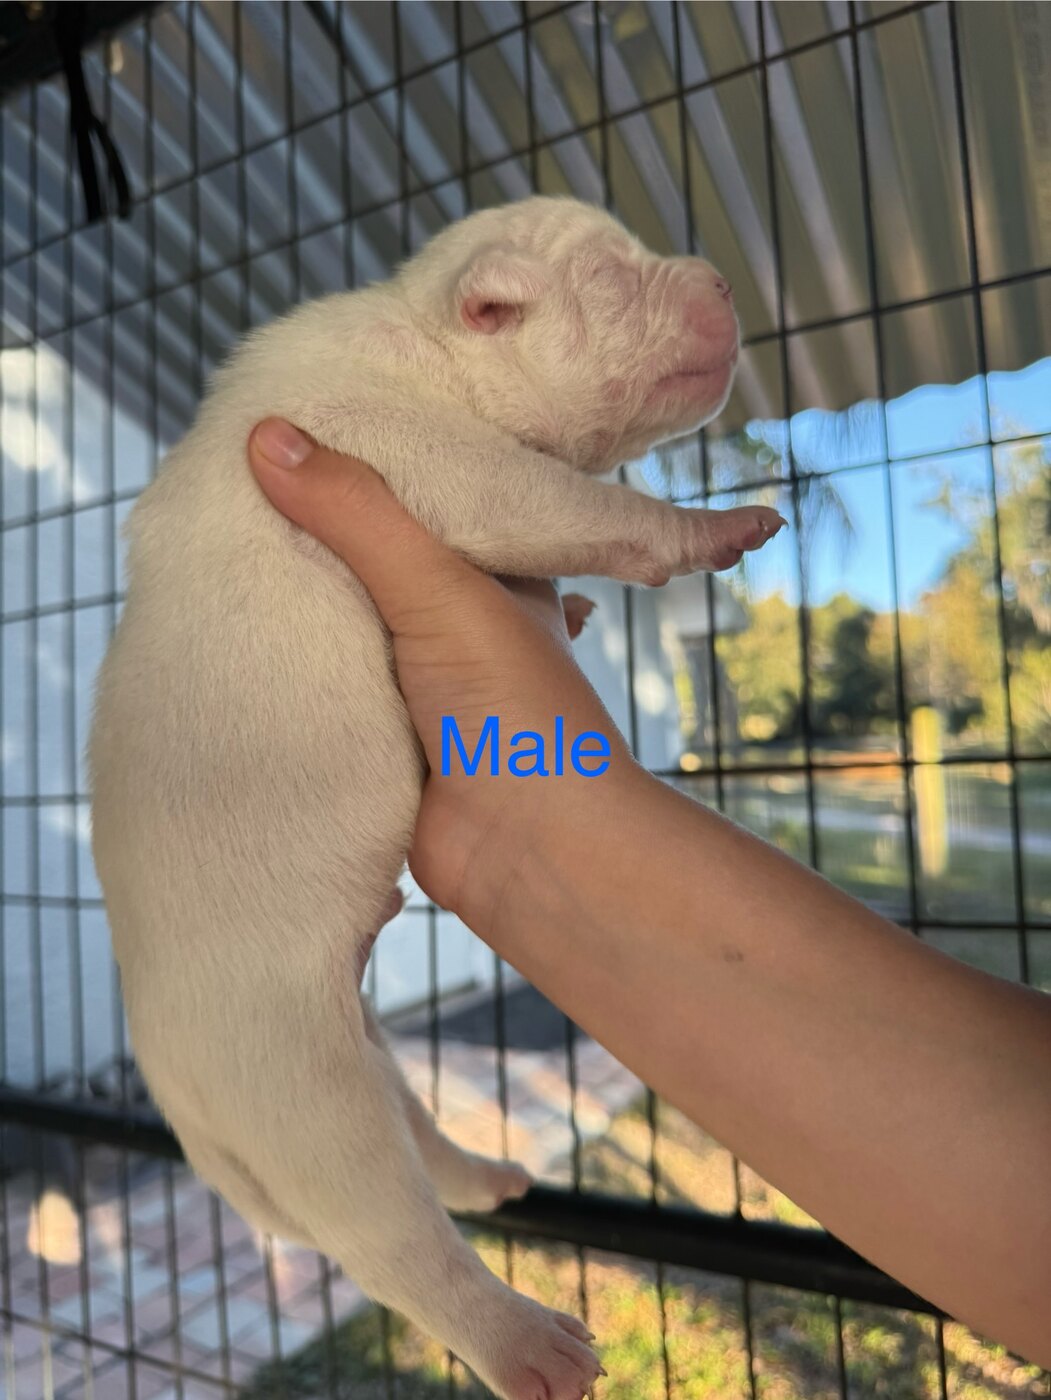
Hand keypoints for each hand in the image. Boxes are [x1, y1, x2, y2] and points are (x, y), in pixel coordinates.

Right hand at [246, 417, 643, 925]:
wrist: (531, 853)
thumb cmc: (516, 713)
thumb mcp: (440, 589)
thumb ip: (359, 515)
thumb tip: (267, 435)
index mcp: (492, 574)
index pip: (421, 501)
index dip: (361, 470)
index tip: (289, 436)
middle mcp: (455, 625)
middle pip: (370, 567)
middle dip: (313, 543)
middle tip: (227, 499)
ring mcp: (418, 687)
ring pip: (342, 633)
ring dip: (296, 615)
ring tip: (213, 560)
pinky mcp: (383, 741)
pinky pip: (323, 695)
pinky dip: (289, 678)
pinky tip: (235, 646)